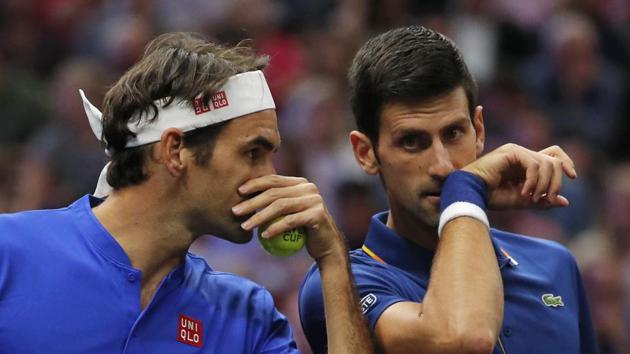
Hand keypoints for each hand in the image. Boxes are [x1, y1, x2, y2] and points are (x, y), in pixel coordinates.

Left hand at [232, 175, 344, 260]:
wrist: (326, 245)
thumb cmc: (302, 230)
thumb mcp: (289, 212)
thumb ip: (275, 201)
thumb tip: (244, 197)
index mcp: (301, 183)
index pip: (274, 179)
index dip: (255, 184)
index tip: (238, 192)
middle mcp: (309, 188)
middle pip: (274, 193)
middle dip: (252, 202)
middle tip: (235, 211)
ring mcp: (314, 200)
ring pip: (280, 206)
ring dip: (259, 216)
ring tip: (245, 226)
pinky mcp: (317, 215)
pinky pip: (291, 221)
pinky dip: (275, 228)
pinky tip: (263, 236)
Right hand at [462, 144, 576, 208]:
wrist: (472, 194)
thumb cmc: (491, 197)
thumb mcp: (523, 201)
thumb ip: (543, 200)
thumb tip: (565, 202)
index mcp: (526, 165)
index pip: (553, 154)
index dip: (566, 162)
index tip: (572, 176)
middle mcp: (523, 155)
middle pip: (554, 160)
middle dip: (556, 182)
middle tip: (547, 199)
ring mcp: (516, 151)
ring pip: (547, 162)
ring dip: (544, 184)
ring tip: (532, 198)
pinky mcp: (511, 151)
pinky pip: (534, 164)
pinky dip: (533, 181)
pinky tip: (524, 192)